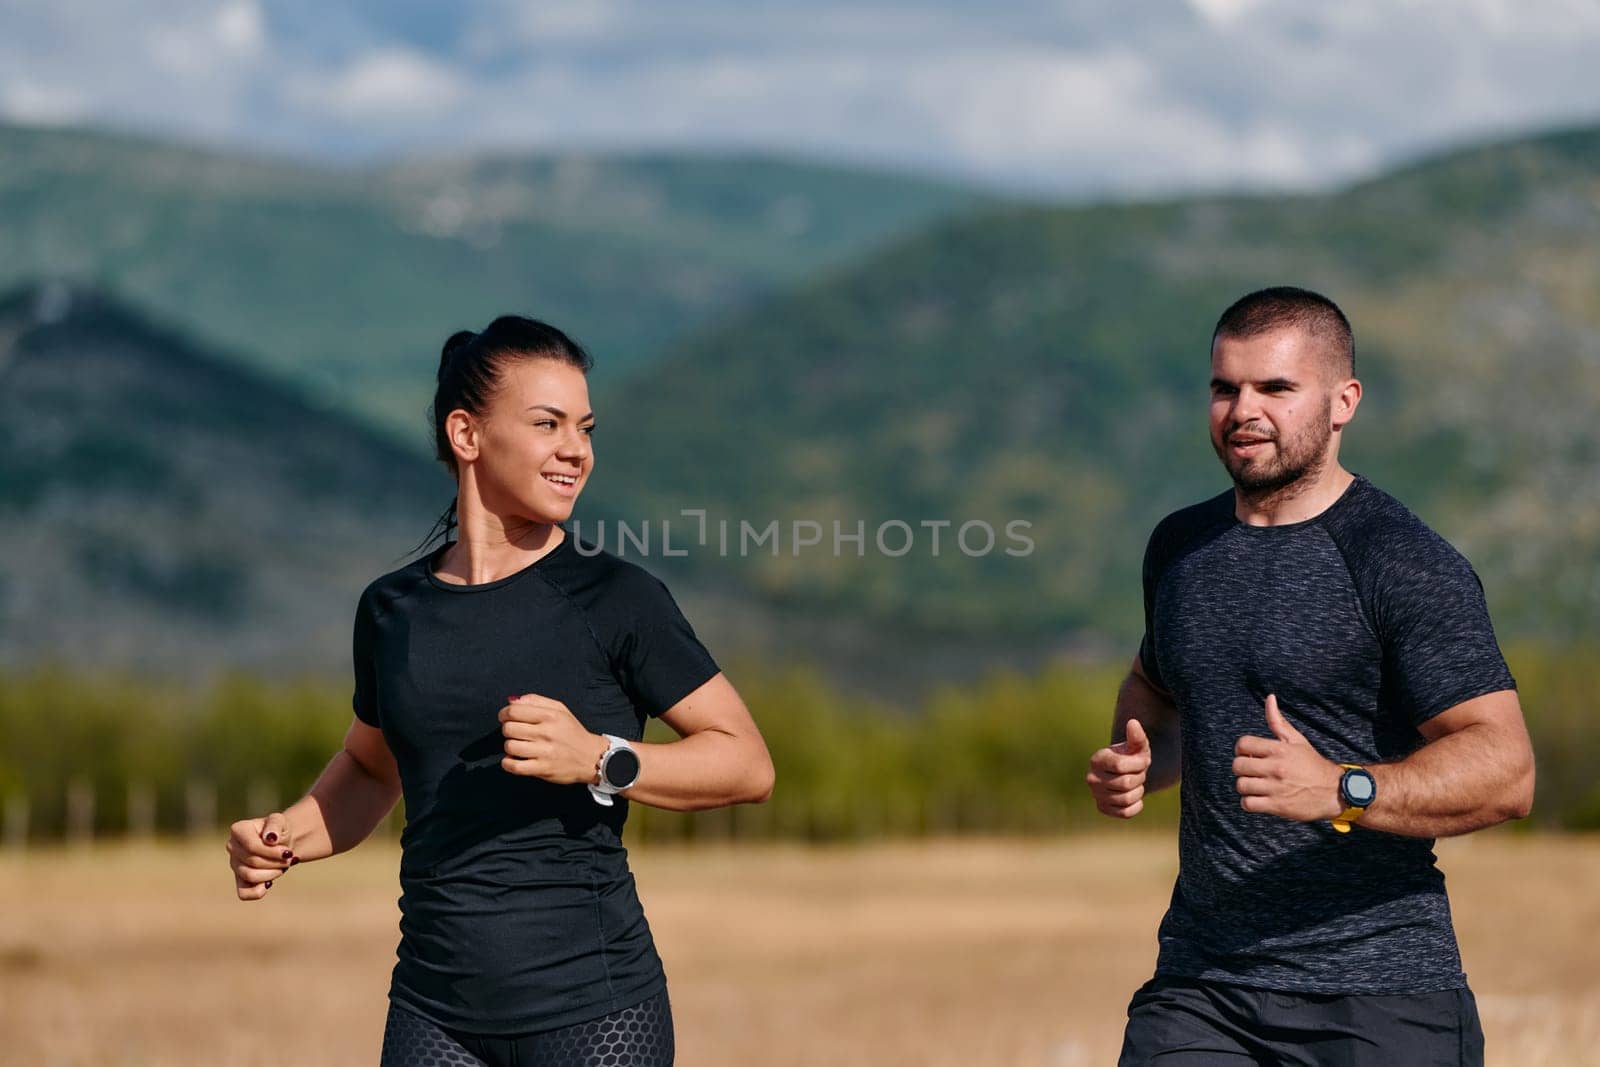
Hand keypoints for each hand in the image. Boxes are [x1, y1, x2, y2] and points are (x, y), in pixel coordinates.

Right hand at [226, 811, 295, 900]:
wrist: (282, 844)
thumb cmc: (279, 831)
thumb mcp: (280, 821)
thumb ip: (275, 825)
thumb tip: (270, 838)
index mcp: (238, 830)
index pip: (252, 846)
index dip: (272, 852)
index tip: (287, 851)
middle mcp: (232, 847)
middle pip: (253, 862)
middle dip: (276, 862)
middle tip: (288, 858)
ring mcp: (234, 865)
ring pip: (250, 876)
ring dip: (272, 874)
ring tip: (282, 866)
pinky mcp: (239, 880)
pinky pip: (244, 893)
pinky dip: (258, 891)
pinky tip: (269, 883)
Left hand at [498, 694, 606, 785]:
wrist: (591, 757)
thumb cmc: (573, 732)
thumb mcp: (560, 709)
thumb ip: (535, 701)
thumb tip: (511, 701)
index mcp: (550, 715)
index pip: (514, 711)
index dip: (504, 714)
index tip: (506, 718)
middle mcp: (546, 732)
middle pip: (509, 729)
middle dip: (508, 730)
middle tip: (516, 732)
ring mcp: (544, 752)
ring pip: (510, 746)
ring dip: (510, 746)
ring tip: (518, 746)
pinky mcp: (543, 768)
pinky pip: (515, 766)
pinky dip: (508, 763)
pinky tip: (512, 759)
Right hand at [1087, 718, 1151, 817]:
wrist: (1126, 774)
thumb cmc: (1132, 757)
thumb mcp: (1136, 746)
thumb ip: (1136, 736)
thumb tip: (1133, 723)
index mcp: (1097, 759)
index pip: (1120, 765)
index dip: (1138, 764)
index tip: (1143, 760)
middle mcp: (1092, 778)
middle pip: (1125, 783)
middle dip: (1139, 778)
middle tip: (1139, 774)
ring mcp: (1096, 794)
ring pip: (1126, 799)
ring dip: (1138, 792)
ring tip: (1136, 784)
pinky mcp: (1102, 808)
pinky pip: (1125, 812)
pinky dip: (1136, 805)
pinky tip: (1134, 797)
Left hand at [1233, 694, 1341, 821]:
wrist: (1336, 792)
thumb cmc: (1312, 764)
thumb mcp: (1297, 740)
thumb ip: (1278, 721)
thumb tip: (1269, 698)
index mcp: (1279, 749)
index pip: (1242, 744)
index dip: (1242, 750)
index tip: (1250, 755)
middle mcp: (1276, 767)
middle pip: (1238, 766)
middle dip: (1242, 768)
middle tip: (1252, 771)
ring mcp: (1276, 788)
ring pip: (1241, 785)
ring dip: (1245, 786)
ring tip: (1256, 785)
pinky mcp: (1277, 806)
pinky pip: (1248, 804)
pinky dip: (1249, 803)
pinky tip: (1258, 799)